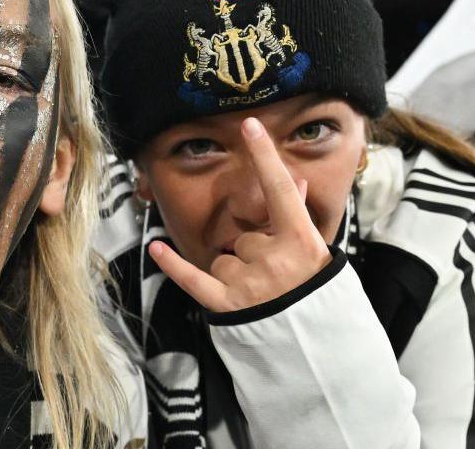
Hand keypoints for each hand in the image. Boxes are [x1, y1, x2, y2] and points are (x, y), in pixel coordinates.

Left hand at [147, 117, 331, 312]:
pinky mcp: (226, 305)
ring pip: (224, 256)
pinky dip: (174, 265)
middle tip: (275, 275)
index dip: (265, 156)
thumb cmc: (315, 296)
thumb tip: (295, 178)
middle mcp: (273, 259)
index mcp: (301, 242)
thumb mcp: (317, 255)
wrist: (314, 349)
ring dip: (236, 270)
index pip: (280, 189)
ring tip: (260, 292)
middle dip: (255, 250)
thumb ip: (298, 218)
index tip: (250, 124)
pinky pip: (192, 278)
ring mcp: (248, 283)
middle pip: (245, 234)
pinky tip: (157, 248)